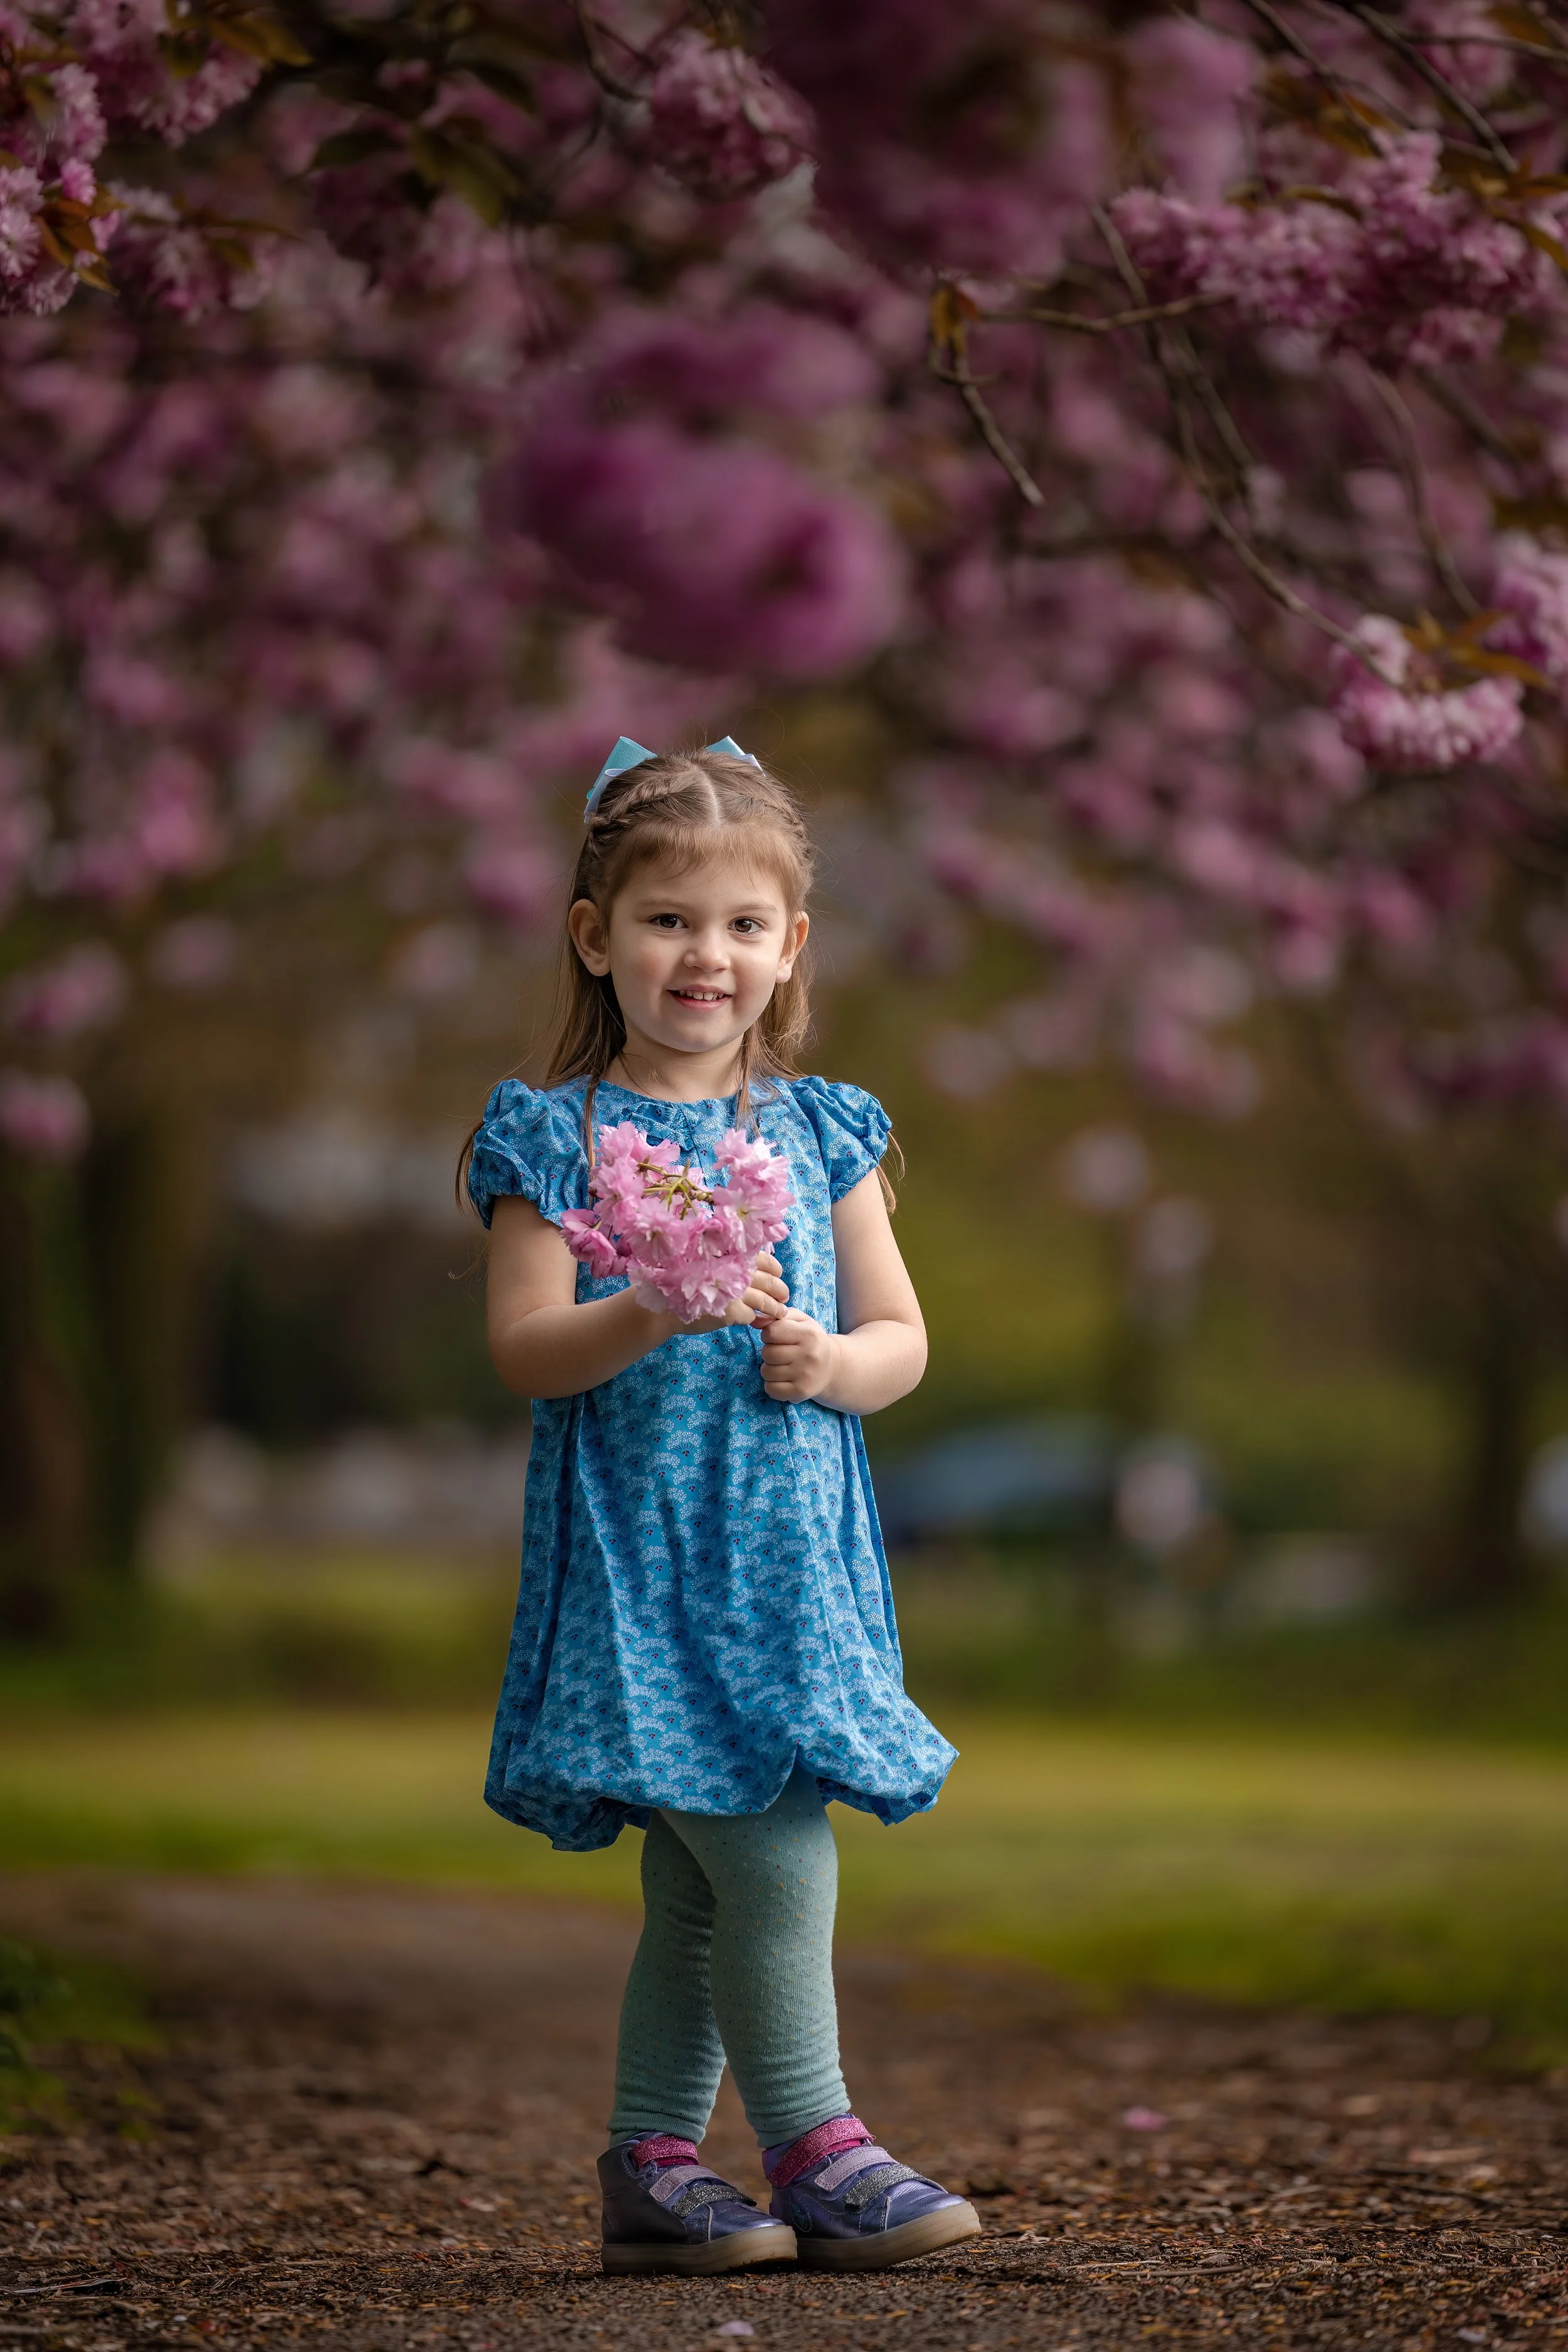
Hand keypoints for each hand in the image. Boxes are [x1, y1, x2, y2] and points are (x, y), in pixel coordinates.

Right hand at [658, 1252, 789, 1335]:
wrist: (666, 1307)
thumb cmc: (687, 1283)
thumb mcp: (709, 1263)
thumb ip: (732, 1263)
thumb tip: (759, 1270)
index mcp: (734, 1256)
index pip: (766, 1260)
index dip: (775, 1270)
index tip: (777, 1276)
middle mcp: (737, 1271)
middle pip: (770, 1282)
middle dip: (780, 1291)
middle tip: (783, 1297)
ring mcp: (735, 1292)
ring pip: (765, 1301)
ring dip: (775, 1308)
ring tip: (779, 1312)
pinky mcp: (732, 1312)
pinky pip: (752, 1316)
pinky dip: (755, 1318)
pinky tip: (754, 1320)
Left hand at [760, 1307, 837, 1402]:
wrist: (832, 1366)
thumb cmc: (811, 1340)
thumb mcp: (801, 1321)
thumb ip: (778, 1316)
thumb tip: (756, 1320)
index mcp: (809, 1334)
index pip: (771, 1332)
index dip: (768, 1334)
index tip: (776, 1337)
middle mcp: (809, 1355)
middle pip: (767, 1353)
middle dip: (769, 1352)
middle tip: (780, 1353)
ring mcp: (805, 1375)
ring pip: (766, 1372)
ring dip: (769, 1369)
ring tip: (782, 1366)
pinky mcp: (801, 1392)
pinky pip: (770, 1389)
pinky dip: (772, 1385)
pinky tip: (782, 1379)